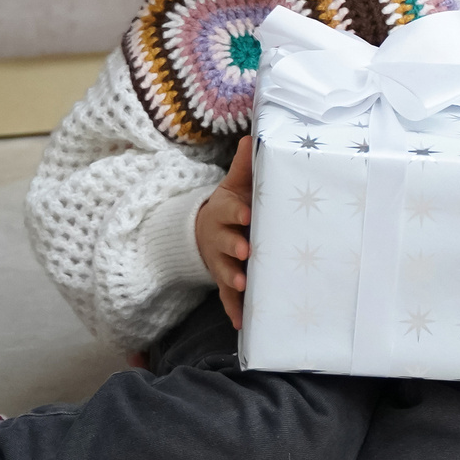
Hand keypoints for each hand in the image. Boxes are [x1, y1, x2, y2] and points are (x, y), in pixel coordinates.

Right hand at [194, 135, 256, 327]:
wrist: (207, 231)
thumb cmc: (234, 205)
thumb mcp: (235, 185)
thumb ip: (245, 166)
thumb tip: (253, 137)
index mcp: (225, 211)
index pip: (230, 209)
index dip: (238, 212)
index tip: (248, 214)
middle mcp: (221, 238)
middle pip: (225, 242)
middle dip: (234, 247)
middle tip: (247, 251)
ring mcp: (221, 262)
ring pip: (226, 272)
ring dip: (234, 278)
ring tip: (245, 285)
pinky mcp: (225, 282)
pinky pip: (228, 299)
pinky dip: (234, 311)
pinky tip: (244, 323)